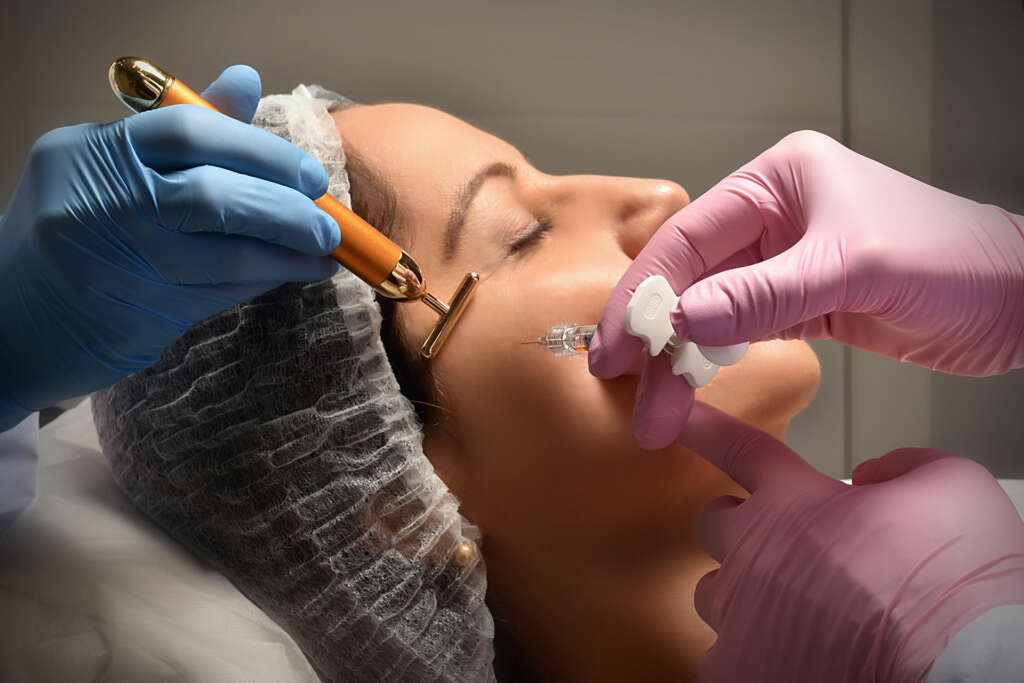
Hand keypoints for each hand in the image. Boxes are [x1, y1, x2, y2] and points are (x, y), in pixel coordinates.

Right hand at [0, 66, 339, 428]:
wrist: (13, 321)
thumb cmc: (78, 232)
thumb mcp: (113, 170)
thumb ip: (186, 132)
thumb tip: (245, 79)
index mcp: (90, 153)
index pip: (189, 131)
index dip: (262, 151)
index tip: (310, 175)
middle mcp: (96, 203)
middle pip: (213, 195)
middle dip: (285, 208)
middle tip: (328, 222)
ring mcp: (112, 264)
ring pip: (224, 254)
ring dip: (286, 254)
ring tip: (324, 253)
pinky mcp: (132, 316)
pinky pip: (218, 293)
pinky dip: (263, 281)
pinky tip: (291, 273)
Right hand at [589, 130, 1023, 447]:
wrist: (1019, 302)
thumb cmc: (955, 261)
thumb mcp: (854, 268)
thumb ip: (765, 294)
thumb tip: (684, 320)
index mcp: (777, 181)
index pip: (689, 237)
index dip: (644, 292)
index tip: (616, 346)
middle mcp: (772, 217)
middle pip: (689, 278)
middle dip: (656, 337)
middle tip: (629, 391)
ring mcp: (782, 263)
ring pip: (707, 311)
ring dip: (678, 360)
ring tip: (658, 412)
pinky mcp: (798, 305)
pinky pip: (737, 332)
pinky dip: (710, 361)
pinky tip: (690, 388)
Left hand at [680, 401, 1023, 682]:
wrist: (962, 667)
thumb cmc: (958, 582)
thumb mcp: (953, 486)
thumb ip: (902, 468)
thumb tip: (873, 479)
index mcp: (794, 500)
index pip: (737, 448)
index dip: (707, 428)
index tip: (681, 417)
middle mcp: (753, 552)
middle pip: (714, 524)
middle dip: (740, 525)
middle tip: (783, 546)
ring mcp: (740, 615)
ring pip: (715, 592)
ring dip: (743, 593)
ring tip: (791, 611)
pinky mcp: (738, 671)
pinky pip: (724, 656)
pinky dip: (750, 654)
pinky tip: (789, 659)